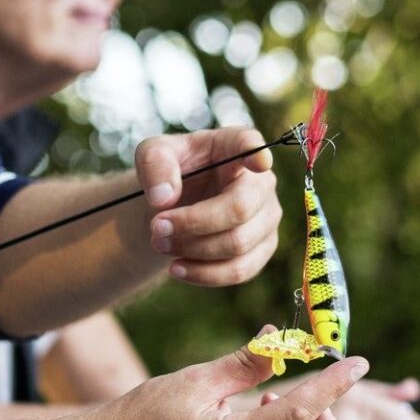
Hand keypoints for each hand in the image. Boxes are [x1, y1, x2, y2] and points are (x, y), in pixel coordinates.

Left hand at [135, 127, 280, 285]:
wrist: (176, 202)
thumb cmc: (169, 170)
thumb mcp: (151, 155)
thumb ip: (154, 165)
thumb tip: (163, 198)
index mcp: (234, 146)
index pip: (250, 144)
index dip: (257, 153)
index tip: (258, 161)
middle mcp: (261, 181)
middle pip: (239, 209)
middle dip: (192, 224)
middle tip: (156, 228)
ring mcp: (267, 216)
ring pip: (239, 244)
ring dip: (194, 251)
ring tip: (160, 245)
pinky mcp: (262, 248)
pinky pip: (241, 270)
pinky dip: (205, 275)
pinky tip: (177, 268)